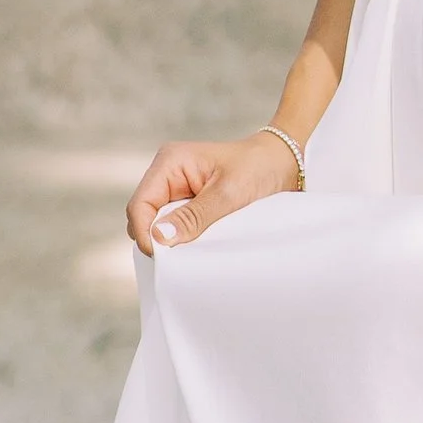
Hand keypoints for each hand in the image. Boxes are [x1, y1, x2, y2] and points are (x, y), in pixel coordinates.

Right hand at [126, 134, 299, 255]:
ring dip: (170, 239)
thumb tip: (159, 237)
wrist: (282, 162)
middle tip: (177, 259)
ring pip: (156, 223)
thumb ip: (193, 217)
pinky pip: (174, 224)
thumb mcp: (227, 195)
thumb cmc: (257, 169)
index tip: (161, 257)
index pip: (140, 204)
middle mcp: (167, 174)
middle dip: (155, 238)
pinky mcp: (187, 201)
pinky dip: (181, 238)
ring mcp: (176, 188)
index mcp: (169, 162)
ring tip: (188, 253)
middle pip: (143, 215)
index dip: (144, 233)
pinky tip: (196, 246)